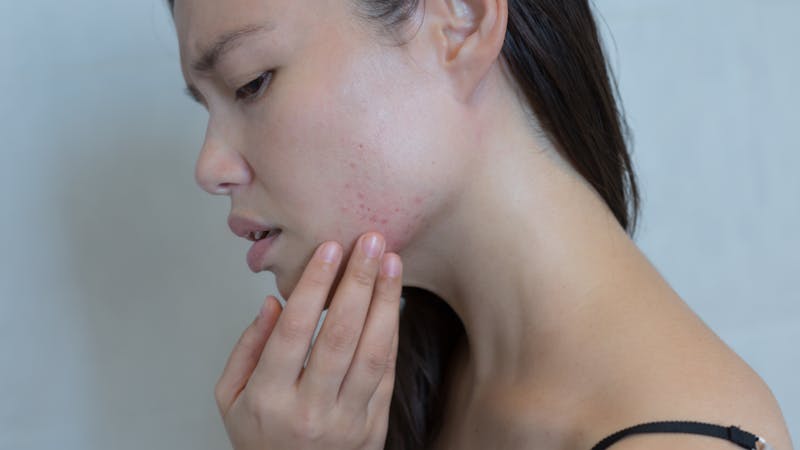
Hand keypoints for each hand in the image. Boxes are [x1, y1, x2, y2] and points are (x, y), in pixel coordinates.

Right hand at [214, 231, 401, 449]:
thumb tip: (273, 304)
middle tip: (370, 241)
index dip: (313, 286)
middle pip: (339, 337)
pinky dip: (391, 333)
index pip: (294, 332)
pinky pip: (386, 373)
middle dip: (358, 282)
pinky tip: (393, 300)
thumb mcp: (229, 398)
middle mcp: (309, 411)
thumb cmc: (259, 439)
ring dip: (385, 302)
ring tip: (391, 262)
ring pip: (372, 353)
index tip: (329, 249)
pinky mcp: (373, 429)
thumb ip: (247, 349)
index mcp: (268, 400)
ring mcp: (346, 422)